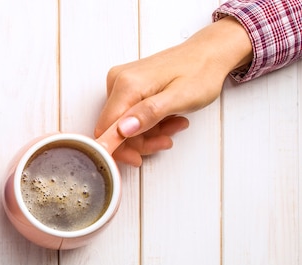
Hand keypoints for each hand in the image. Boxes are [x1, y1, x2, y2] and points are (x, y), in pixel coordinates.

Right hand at [95, 16, 252, 165]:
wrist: (209, 53)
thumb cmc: (201, 72)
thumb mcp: (180, 98)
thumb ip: (149, 114)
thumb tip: (123, 129)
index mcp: (127, 85)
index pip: (106, 128)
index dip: (118, 150)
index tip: (136, 159)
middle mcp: (118, 81)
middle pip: (115, 128)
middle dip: (139, 141)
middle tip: (165, 141)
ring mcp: (122, 83)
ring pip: (123, 124)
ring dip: (147, 133)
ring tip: (173, 127)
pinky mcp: (127, 86)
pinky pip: (129, 115)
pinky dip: (148, 123)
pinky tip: (167, 120)